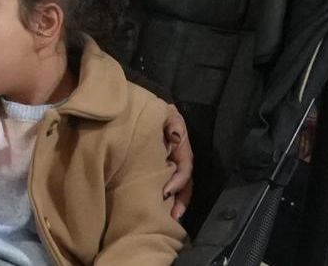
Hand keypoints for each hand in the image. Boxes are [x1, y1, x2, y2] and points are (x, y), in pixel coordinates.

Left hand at [162, 104, 193, 219]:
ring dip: (175, 203)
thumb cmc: (155, 112)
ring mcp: (170, 164)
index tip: (165, 192)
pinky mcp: (159, 167)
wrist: (142, 110)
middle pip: (185, 183)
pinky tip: (158, 208)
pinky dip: (164, 196)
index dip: (178, 181)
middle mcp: (179, 159)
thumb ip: (172, 122)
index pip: (185, 168)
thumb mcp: (165, 113)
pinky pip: (164, 183)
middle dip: (181, 201)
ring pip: (178, 187)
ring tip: (169, 218)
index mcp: (182, 148)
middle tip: (173, 216)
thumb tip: (175, 137)